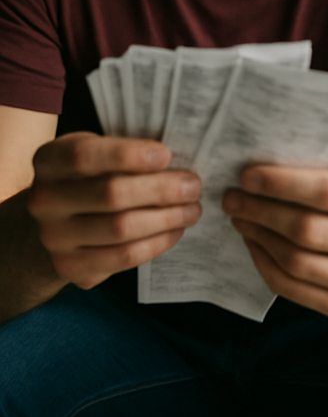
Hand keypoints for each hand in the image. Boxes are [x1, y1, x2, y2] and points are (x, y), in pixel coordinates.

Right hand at [26, 132, 201, 288]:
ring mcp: (54, 237)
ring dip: (167, 218)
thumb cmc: (96, 174)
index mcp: (50, 160)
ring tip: (193, 209)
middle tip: (194, 185)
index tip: (166, 155)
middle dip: (162, 190)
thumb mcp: (101, 150)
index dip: (128, 155)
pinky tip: (176, 230)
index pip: (84, 155)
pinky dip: (158, 242)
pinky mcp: (71, 267)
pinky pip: (123, 257)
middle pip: (111, 194)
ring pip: (121, 229)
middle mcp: (44, 200)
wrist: (62, 219)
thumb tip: (183, 154)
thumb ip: (129, 149)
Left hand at [223, 155, 327, 317]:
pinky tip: (254, 242)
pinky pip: (290, 287)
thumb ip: (317, 164)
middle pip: (307, 230)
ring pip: (295, 262)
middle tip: (233, 199)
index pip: (327, 192)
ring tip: (240, 218)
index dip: (282, 184)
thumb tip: (264, 154)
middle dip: (261, 212)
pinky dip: (263, 263)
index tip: (247, 176)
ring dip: (258, 237)